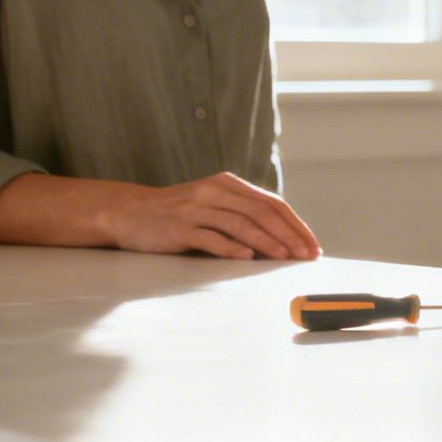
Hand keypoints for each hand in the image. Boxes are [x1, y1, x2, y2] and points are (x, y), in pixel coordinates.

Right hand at [108, 172, 320, 260]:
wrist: (130, 212)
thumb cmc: (178, 213)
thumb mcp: (213, 204)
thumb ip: (242, 214)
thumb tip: (282, 238)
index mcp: (228, 184)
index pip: (271, 204)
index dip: (295, 224)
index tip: (311, 245)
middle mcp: (215, 192)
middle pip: (261, 212)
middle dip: (288, 235)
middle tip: (305, 255)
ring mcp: (196, 209)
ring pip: (240, 224)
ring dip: (266, 242)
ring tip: (285, 257)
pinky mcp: (179, 228)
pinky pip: (210, 237)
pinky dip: (230, 247)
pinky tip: (247, 257)